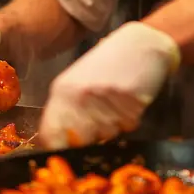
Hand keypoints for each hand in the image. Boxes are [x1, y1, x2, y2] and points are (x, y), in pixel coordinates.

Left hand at [38, 22, 180, 148]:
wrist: (143, 42)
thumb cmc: (110, 60)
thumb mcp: (80, 79)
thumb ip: (68, 107)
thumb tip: (59, 139)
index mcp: (63, 89)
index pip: (50, 134)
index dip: (58, 147)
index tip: (67, 151)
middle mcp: (80, 96)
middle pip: (78, 141)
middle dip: (89, 139)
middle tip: (100, 122)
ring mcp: (104, 100)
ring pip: (105, 136)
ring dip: (112, 127)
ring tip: (117, 103)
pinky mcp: (129, 103)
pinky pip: (127, 126)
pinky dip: (130, 119)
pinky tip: (130, 99)